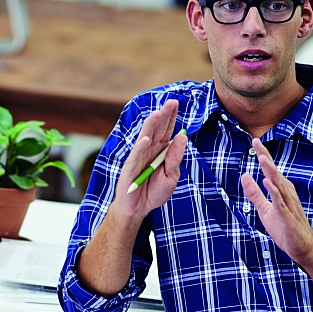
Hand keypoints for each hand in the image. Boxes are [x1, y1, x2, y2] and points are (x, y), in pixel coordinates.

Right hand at [110, 100, 186, 220]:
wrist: (138, 210)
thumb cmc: (154, 193)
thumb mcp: (171, 176)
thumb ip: (175, 158)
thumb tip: (182, 136)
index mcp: (160, 151)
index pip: (166, 130)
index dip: (171, 117)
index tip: (176, 102)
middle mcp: (148, 151)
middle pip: (157, 130)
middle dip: (164, 116)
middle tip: (171, 101)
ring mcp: (138, 158)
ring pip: (145, 139)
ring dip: (151, 126)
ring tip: (158, 114)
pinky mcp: (130, 169)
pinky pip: (135, 157)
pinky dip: (140, 148)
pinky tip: (146, 139)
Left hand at [240, 138, 312, 266]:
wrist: (302, 249)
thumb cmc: (285, 229)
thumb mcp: (264, 209)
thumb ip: (254, 193)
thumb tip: (244, 176)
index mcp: (281, 191)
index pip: (270, 170)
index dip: (263, 155)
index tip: (254, 140)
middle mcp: (286, 194)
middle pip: (274, 172)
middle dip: (265, 157)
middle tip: (256, 141)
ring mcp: (288, 205)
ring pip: (279, 184)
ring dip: (270, 171)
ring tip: (261, 157)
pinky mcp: (288, 217)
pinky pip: (281, 203)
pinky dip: (274, 192)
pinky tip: (267, 183)